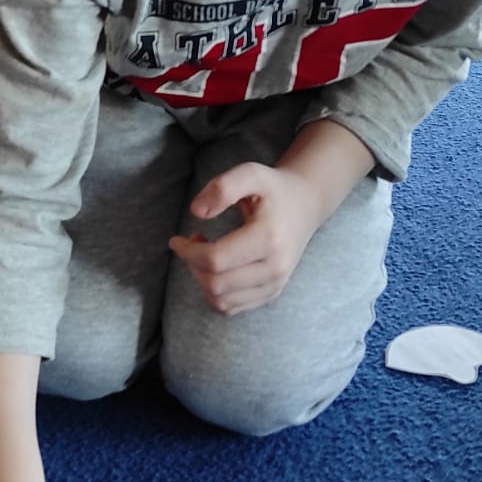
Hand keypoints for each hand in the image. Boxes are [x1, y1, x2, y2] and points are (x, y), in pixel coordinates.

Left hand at [169, 162, 321, 314]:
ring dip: (201, 281)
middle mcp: (275, 267)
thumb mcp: (251, 173)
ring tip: (204, 255)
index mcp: (268, 238)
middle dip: (193, 266)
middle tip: (193, 244)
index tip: (177, 240)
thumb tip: (197, 212)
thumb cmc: (273, 189)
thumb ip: (223, 187)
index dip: (188, 252)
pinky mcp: (271, 293)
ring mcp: (275, 284)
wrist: (305, 205)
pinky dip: (214, 293)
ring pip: (221, 301)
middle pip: (215, 284)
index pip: (215, 260)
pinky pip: (232, 308)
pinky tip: (216, 270)